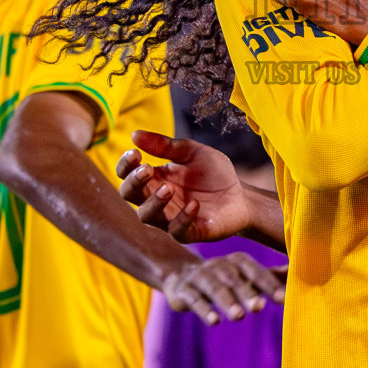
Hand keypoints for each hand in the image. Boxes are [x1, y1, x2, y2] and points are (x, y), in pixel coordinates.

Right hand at [118, 132, 253, 243]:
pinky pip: (176, 230)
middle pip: (130, 195)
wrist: (241, 196)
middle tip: (147, 169)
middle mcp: (156, 199)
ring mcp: (170, 218)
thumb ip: (165, 145)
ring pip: (147, 216)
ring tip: (168, 188)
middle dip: (134, 182)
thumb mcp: (192, 152)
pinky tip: (194, 205)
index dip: (125, 165)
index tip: (135, 153)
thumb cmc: (214, 175)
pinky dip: (182, 218)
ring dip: (154, 202)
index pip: (127, 175)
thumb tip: (134, 135)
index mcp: (155, 178)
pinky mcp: (188, 232)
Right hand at [159, 252, 285, 324]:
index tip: (284, 299)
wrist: (181, 275)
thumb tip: (298, 272)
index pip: (256, 272)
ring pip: (215, 289)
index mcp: (238, 261)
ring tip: (239, 316)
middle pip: (235, 280)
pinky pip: (194, 299)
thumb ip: (271, 276)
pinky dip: (204, 310)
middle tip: (259, 308)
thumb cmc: (224, 277)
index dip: (269, 285)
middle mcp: (219, 265)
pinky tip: (214, 322)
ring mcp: (200, 276)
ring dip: (227, 302)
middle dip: (247, 293)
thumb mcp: (246, 275)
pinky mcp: (182, 290)